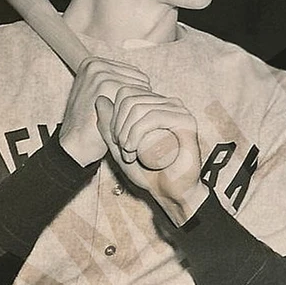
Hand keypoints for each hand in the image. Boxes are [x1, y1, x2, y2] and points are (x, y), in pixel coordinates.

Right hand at [58, 57, 150, 165]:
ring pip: (141, 87)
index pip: (136, 74)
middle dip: (138, 101)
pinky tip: (120, 123)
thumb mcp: (100, 97)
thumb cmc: (91, 124)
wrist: (75, 144)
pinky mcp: (104, 84)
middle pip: (141, 79)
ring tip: (119, 120)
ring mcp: (99, 73)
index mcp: (94, 63)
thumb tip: (145, 79)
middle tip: (121, 118)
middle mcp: (96, 64)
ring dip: (137, 108)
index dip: (136, 97)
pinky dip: (135, 112)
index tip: (121, 112)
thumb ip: (117, 84)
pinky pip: (137, 95)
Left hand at [94, 91, 205, 225]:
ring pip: (139, 108)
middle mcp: (169, 103)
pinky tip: (134, 151)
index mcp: (156, 104)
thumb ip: (108, 126)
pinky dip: (137, 133)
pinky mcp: (186, 121)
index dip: (114, 115)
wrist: (169, 191)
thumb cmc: (148, 171)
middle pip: (130, 98)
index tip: (116, 140)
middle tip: (122, 149)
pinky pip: (154, 117)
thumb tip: (100, 99)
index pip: (126, 92)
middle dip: (118, 126)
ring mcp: (179, 111)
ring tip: (128, 153)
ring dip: (126, 133)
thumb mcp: (119, 147)